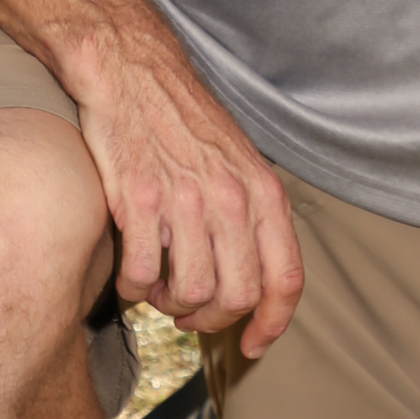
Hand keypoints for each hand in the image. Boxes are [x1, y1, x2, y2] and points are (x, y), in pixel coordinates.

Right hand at [75, 28, 303, 354]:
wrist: (133, 72)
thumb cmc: (184, 121)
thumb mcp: (238, 162)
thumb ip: (251, 216)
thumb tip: (254, 279)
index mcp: (263, 191)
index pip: (286, 277)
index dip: (272, 324)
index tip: (251, 346)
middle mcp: (232, 198)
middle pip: (237, 296)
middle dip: (211, 319)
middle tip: (189, 312)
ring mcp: (186, 200)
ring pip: (191, 293)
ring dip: (171, 305)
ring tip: (159, 289)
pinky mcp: (139, 201)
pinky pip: (142, 276)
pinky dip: (135, 288)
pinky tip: (133, 272)